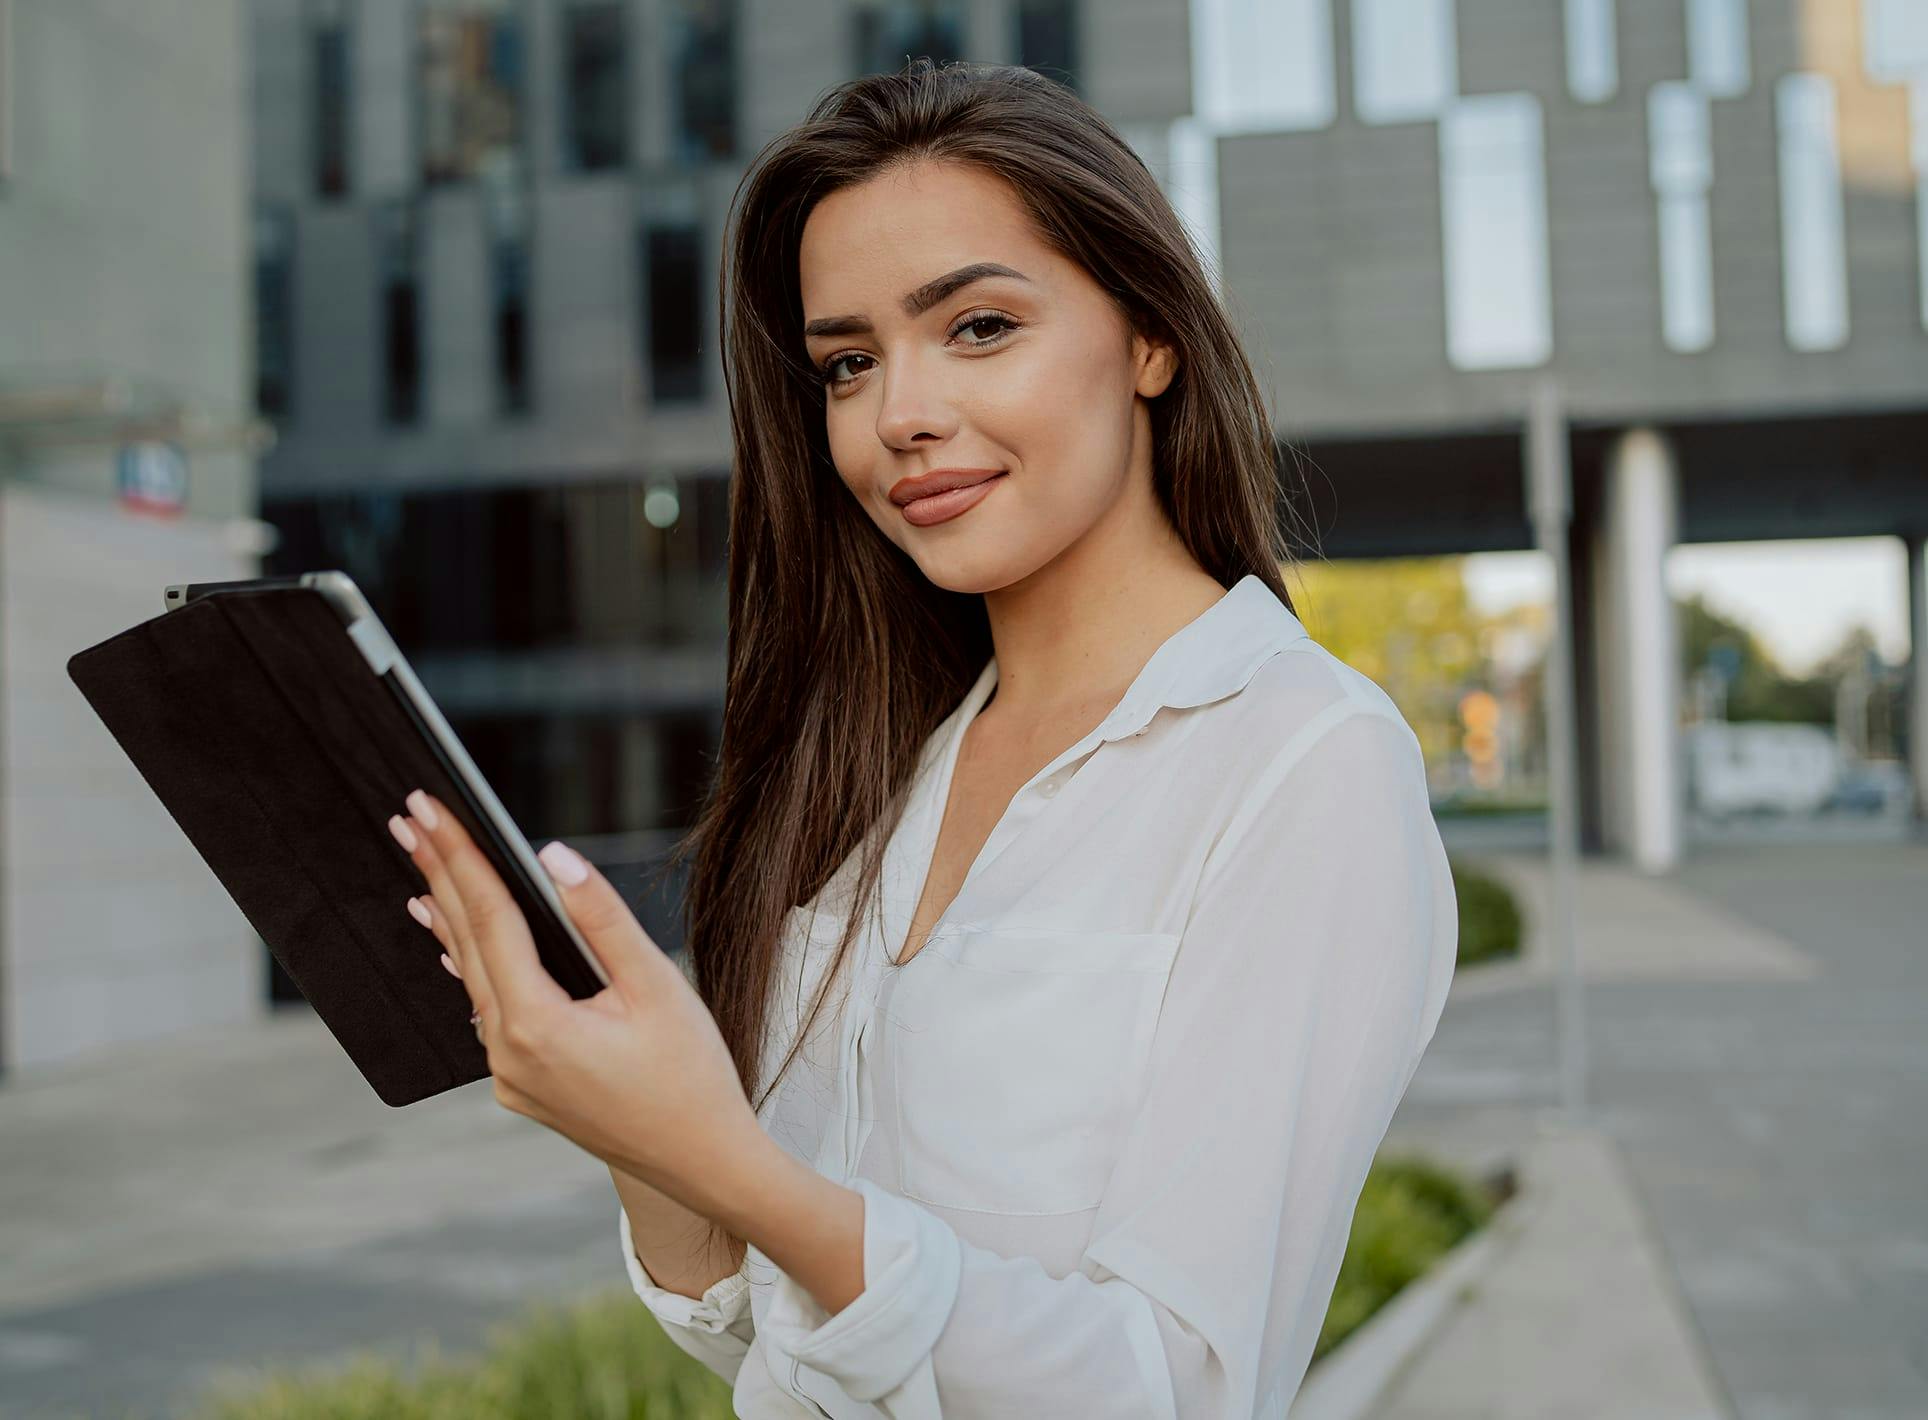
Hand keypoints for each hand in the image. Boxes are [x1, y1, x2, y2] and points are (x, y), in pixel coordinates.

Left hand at [388, 790, 769, 1223]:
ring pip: (471, 979)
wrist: (702, 1161)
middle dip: (439, 874)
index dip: (460, 855)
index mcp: (537, 1025)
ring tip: (421, 867)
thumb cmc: (691, 1075)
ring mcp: (509, 1076)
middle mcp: (508, 1054)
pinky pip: (485, 1013)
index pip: (489, 918)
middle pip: (467, 943)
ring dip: (450, 918)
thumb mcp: (656, 984)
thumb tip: (553, 856)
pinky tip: (451, 942)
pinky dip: (471, 967)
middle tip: (410, 818)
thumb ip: (601, 916)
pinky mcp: (521, 1086)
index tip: (429, 809)